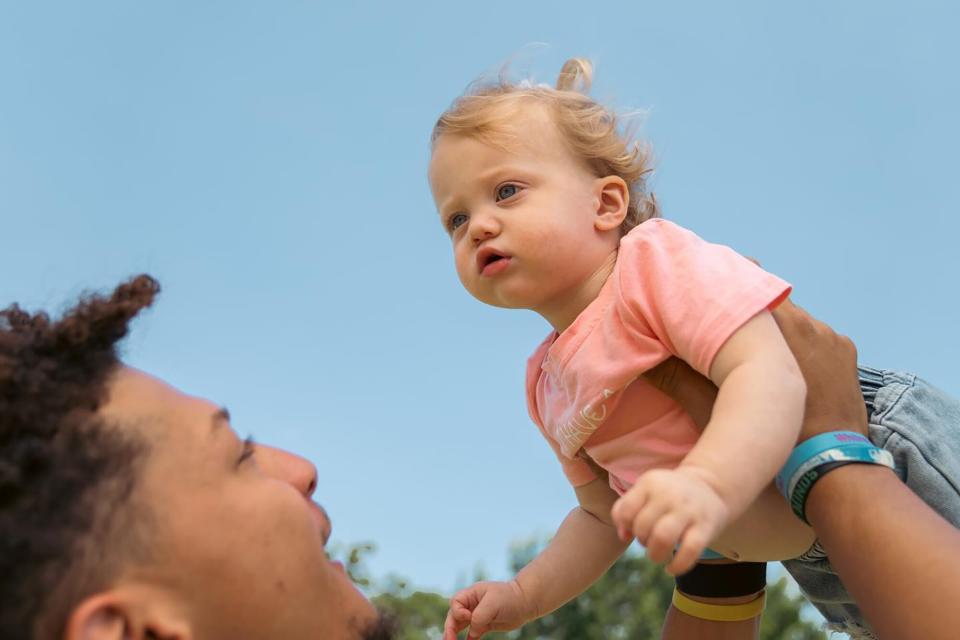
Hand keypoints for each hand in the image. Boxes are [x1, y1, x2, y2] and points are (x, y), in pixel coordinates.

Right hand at [443, 579, 535, 639]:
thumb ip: (479, 616)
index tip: (469, 617)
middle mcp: (472, 604)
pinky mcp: (484, 625)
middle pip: (454, 615)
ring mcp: (477, 615)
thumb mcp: (493, 603)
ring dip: (454, 634)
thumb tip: (472, 632)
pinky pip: (471, 634)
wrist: (525, 603)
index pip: (455, 603)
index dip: (458, 612)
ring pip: (460, 625)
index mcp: (472, 594)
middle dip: (449, 628)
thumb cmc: (509, 598)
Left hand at [610, 466, 729, 574]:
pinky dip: (677, 566)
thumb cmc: (668, 494)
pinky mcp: (706, 527)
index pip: (626, 511)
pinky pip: (689, 551)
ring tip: (658, 554)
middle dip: (642, 541)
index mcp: (650, 483)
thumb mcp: (645, 490)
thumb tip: (623, 535)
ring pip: (662, 538)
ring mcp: (688, 510)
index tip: (633, 530)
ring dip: (655, 554)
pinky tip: (671, 568)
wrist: (710, 487)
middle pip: (643, 527)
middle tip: (650, 541)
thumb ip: (625, 509)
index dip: (625, 527)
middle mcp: (669, 494)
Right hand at [643, 295, 867, 441]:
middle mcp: (806, 322)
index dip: (727, 283)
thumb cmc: (768, 436)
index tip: (711, 289)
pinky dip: (804, 348)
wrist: (829, 464)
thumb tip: (644, 357)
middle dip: (751, 314)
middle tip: (730, 328)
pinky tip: (793, 369)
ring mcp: (830, 337)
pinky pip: (818, 339)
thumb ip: (676, 378)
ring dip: (779, 333)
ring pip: (795, 322)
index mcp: (776, 326)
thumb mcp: (711, 409)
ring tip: (763, 354)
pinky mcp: (846, 352)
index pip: (748, 280)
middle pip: (771, 303)